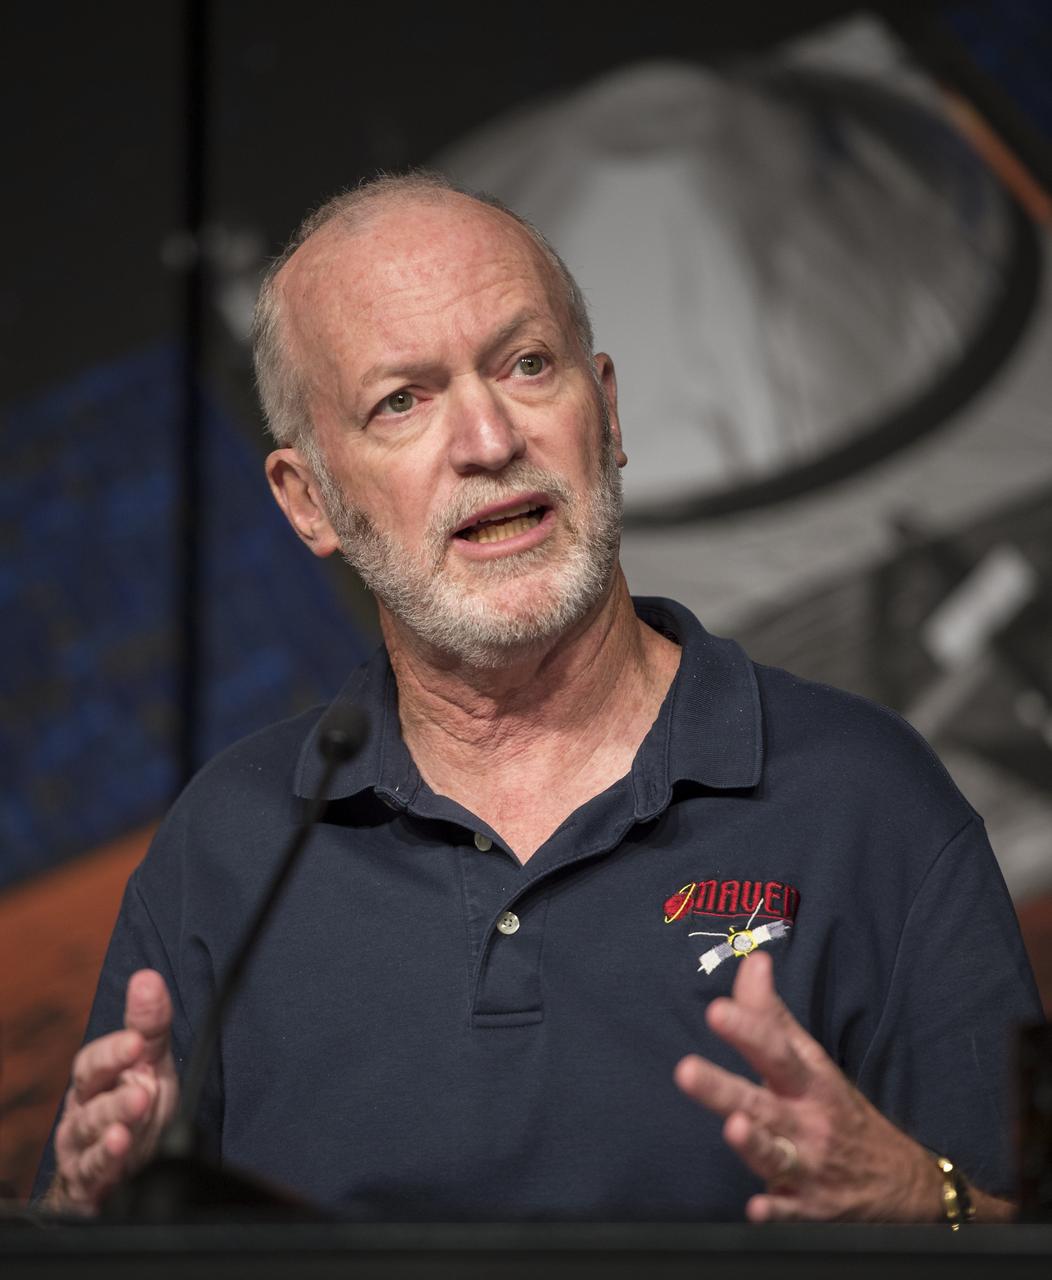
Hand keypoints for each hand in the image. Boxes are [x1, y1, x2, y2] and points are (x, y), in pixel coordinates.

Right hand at [47, 969, 179, 1214]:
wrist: (126, 1170)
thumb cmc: (135, 1107)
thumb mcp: (150, 1063)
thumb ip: (149, 1024)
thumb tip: (147, 978)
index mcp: (96, 1080)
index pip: (94, 1061)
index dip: (113, 1052)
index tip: (136, 1041)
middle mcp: (83, 1111)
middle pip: (89, 1096)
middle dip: (113, 1090)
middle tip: (142, 1084)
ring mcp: (83, 1148)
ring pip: (91, 1133)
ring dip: (113, 1122)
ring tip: (136, 1112)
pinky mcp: (91, 1181)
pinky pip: (93, 1171)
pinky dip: (105, 1161)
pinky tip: (120, 1148)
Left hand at [674, 950, 941, 1221]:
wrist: (904, 1185)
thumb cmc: (841, 1112)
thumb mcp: (813, 1061)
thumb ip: (772, 1015)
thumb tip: (752, 960)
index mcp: (809, 1082)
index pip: (775, 1050)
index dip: (747, 1029)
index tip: (716, 1011)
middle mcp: (808, 1122)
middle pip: (762, 1102)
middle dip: (724, 1088)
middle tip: (685, 1070)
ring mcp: (810, 1167)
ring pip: (775, 1156)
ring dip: (755, 1144)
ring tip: (733, 1128)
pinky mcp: (811, 1211)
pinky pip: (790, 1215)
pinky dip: (777, 1213)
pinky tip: (758, 1210)